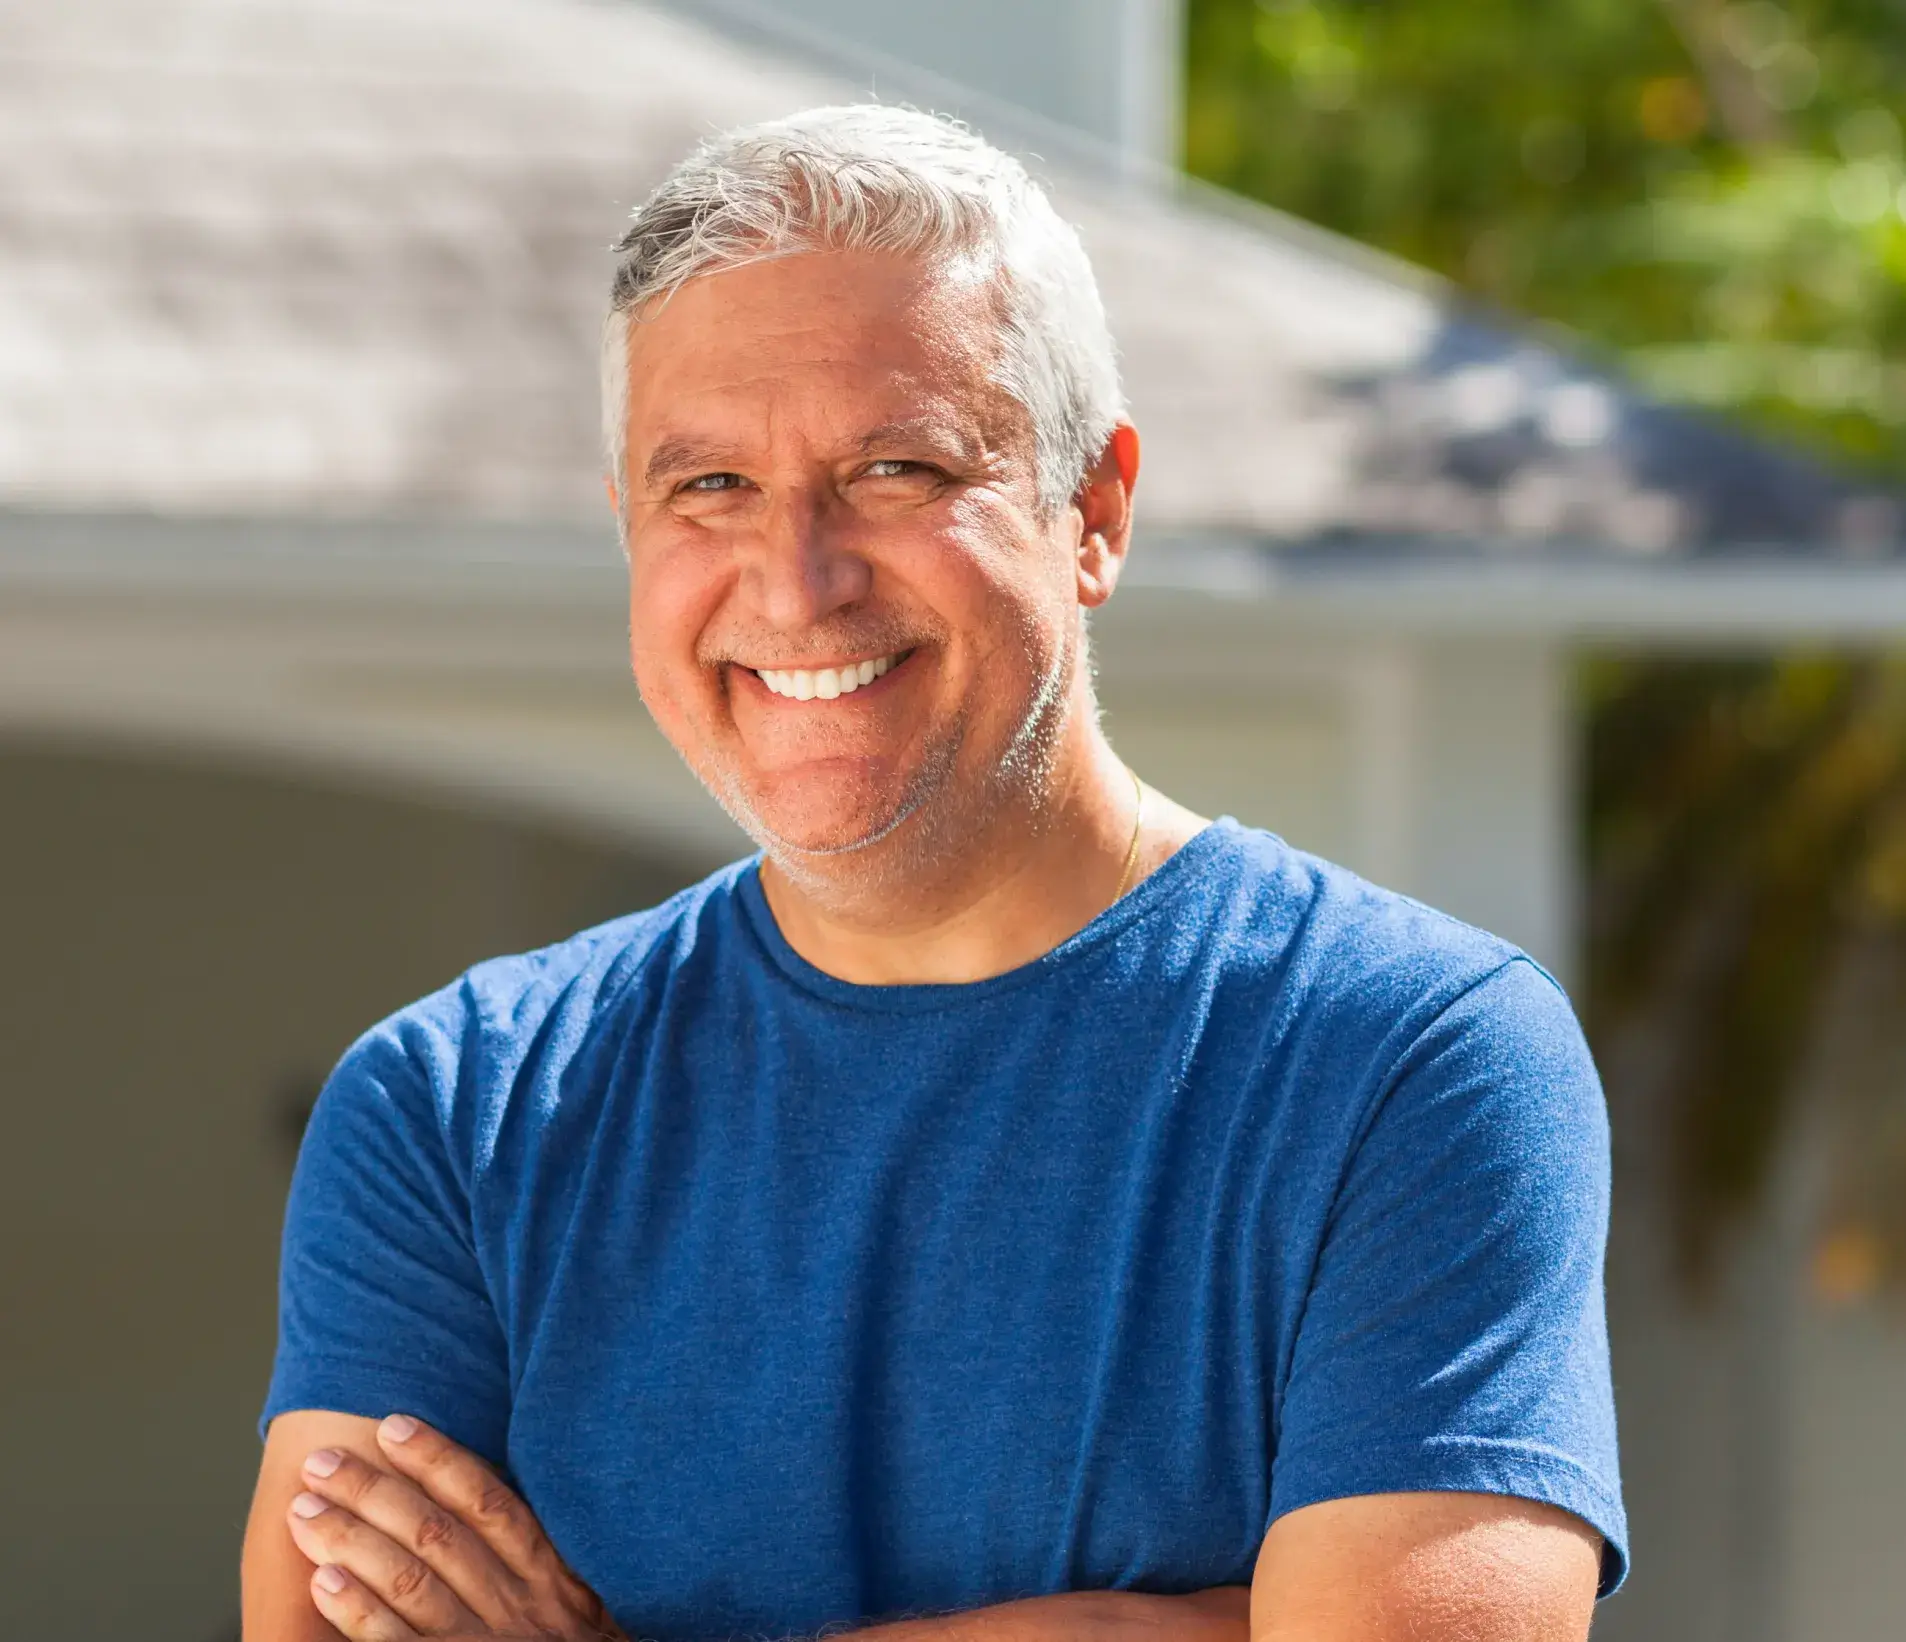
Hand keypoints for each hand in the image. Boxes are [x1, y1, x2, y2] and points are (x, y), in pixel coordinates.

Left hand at [285, 1413, 627, 1640]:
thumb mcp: (583, 1605)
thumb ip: (544, 1562)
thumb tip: (488, 1503)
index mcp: (552, 1576)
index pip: (490, 1502)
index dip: (439, 1459)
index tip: (393, 1425)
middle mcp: (521, 1606)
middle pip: (437, 1535)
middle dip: (375, 1492)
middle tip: (322, 1463)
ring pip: (411, 1583)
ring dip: (351, 1542)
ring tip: (304, 1511)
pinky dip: (359, 1612)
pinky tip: (323, 1583)